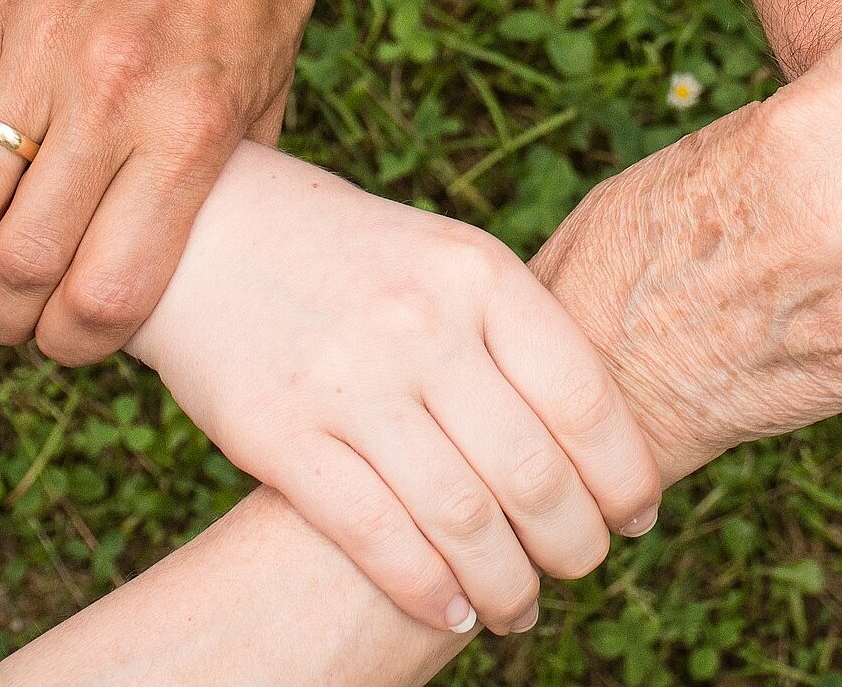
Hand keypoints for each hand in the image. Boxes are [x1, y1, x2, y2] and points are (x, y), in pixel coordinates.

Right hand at [0, 0, 332, 364]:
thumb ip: (223, 191)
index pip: (108, 290)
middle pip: (20, 262)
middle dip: (3, 322)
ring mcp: (40, 49)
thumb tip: (183, 280)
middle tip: (7, 326)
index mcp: (191, 131)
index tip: (73, 347)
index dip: (78, 346)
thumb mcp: (270, 101)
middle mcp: (111, 95)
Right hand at [126, 148, 661, 636]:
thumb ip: (514, 334)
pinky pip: (374, 534)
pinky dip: (427, 589)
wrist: (205, 230)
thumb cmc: (352, 257)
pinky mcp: (277, 433)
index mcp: (478, 272)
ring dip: (507, 585)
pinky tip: (452, 611)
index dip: (623, 475)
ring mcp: (347, 380)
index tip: (636, 517)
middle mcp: (420, 324)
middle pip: (532, 472)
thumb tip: (601, 444)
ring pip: (462, 518)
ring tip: (520, 608)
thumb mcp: (445, 259)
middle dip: (574, 543)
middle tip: (581, 568)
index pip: (584, 398)